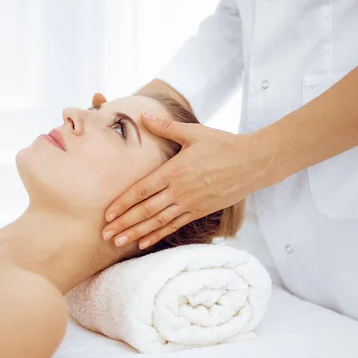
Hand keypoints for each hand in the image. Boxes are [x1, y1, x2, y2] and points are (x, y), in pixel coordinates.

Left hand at [102, 112, 274, 248]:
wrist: (253, 162)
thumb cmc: (223, 144)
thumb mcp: (194, 132)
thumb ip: (165, 127)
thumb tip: (142, 114)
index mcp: (174, 170)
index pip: (142, 190)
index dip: (123, 203)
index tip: (107, 214)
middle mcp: (180, 190)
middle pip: (146, 210)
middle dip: (124, 223)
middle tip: (105, 234)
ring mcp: (190, 203)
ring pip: (158, 222)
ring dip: (136, 233)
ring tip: (118, 242)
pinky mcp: (200, 211)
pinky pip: (175, 226)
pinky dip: (158, 236)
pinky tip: (144, 243)